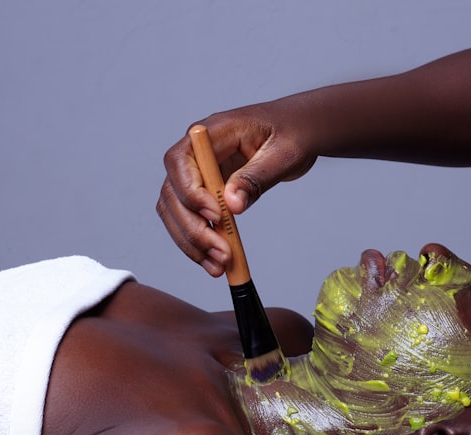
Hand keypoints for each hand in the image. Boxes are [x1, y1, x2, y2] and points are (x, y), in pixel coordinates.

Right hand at [156, 102, 316, 276]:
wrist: (298, 132)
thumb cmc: (291, 134)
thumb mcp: (282, 154)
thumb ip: (256, 178)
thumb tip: (232, 205)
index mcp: (212, 133)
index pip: (180, 161)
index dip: (190, 192)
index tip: (216, 216)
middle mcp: (195, 152)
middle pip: (173, 193)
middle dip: (193, 228)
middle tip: (222, 254)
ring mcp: (196, 173)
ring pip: (175, 211)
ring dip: (191, 242)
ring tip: (219, 266)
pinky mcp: (204, 191)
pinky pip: (189, 219)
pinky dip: (198, 242)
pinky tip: (215, 262)